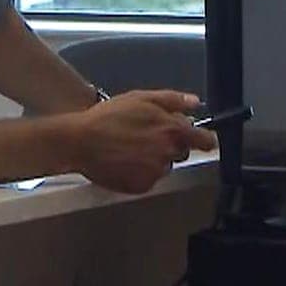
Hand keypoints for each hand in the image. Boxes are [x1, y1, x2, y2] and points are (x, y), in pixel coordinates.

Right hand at [70, 90, 215, 193]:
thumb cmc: (109, 116)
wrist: (80, 141)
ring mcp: (155, 173)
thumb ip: (173, 100)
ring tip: (130, 147)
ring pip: (164, 166)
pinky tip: (125, 160)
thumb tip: (196, 103)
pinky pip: (149, 179)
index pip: (205, 141)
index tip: (203, 139)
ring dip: (154, 159)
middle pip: (182, 152)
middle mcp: (168, 154)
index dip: (205, 138)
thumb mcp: (141, 98)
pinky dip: (141, 172)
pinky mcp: (142, 186)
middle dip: (171, 145)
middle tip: (147, 136)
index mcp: (172, 130)